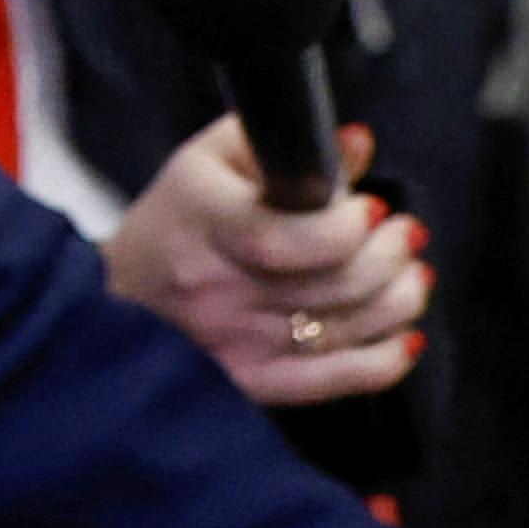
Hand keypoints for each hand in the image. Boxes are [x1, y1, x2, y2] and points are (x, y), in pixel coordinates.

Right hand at [105, 118, 428, 406]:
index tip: (373, 207)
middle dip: (389, 255)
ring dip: (399, 299)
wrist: (117, 302)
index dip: (344, 227)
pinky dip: (384, 362)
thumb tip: (358, 144)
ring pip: (345, 330)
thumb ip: (285, 145)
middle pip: (331, 285)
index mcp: (206, 224)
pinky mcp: (255, 384)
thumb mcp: (212, 161)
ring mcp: (240, 344)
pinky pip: (335, 382)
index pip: (283, 239)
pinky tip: (405, 336)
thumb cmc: (176, 219)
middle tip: (404, 232)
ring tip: (412, 272)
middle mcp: (222, 291)